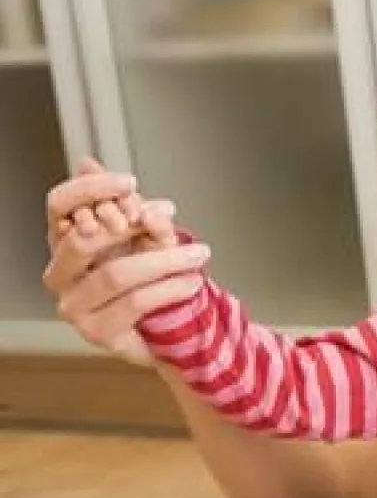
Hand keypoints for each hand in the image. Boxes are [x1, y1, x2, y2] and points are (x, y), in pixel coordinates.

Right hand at [44, 158, 209, 364]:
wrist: (169, 327)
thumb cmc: (150, 276)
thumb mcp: (146, 233)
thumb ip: (127, 204)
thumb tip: (89, 164)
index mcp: (65, 241)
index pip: (58, 205)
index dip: (90, 189)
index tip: (130, 183)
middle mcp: (61, 274)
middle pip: (82, 239)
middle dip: (131, 226)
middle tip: (169, 221)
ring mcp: (75, 307)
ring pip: (115, 274)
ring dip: (163, 260)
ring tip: (197, 255)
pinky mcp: (98, 333)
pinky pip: (135, 303)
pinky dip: (169, 288)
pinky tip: (192, 281)